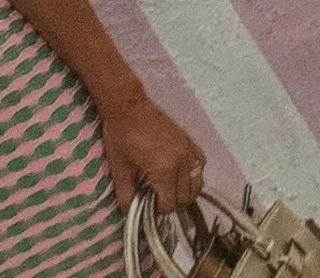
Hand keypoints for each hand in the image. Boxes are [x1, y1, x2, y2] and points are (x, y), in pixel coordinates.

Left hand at [97, 91, 205, 212]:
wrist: (128, 106)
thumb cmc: (121, 136)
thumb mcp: (119, 169)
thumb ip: (126, 195)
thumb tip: (129, 213)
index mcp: (164, 170)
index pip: (169, 204)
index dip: (158, 211)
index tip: (147, 207)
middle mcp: (181, 161)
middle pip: (186, 197)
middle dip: (172, 203)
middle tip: (156, 199)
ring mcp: (188, 149)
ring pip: (198, 182)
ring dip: (185, 191)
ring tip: (168, 189)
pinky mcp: (189, 141)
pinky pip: (201, 164)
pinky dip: (194, 174)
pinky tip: (179, 174)